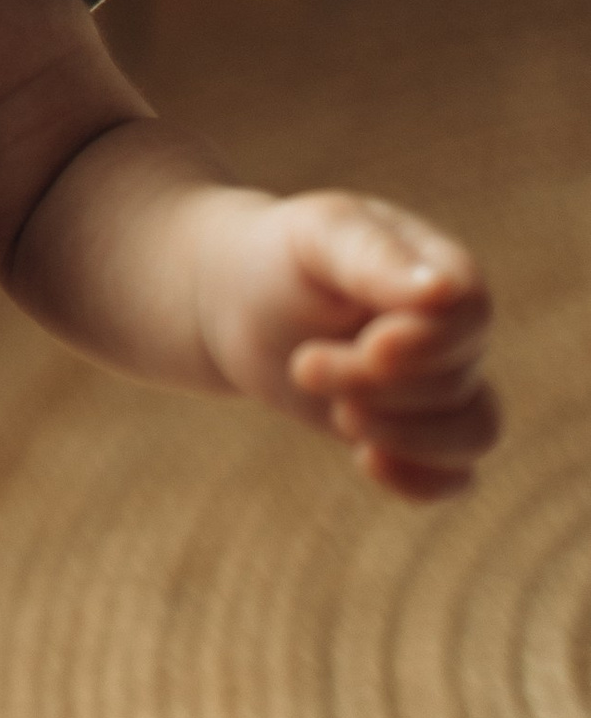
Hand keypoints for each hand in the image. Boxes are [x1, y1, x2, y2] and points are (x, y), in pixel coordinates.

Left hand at [196, 188, 498, 499]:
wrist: (243, 301)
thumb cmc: (284, 256)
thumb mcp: (318, 236)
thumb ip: (374, 256)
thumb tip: (444, 291)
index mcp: (442, 269)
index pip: (471, 313)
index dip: (429, 342)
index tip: (370, 347)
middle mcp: (456, 331)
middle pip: (456, 379)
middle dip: (374, 384)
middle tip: (304, 365)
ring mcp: (444, 386)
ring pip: (475, 432)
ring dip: (405, 436)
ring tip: (336, 414)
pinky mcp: (418, 432)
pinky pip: (456, 476)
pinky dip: (421, 481)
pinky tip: (366, 460)